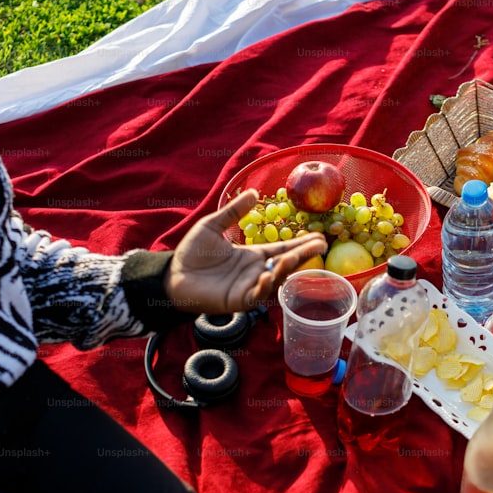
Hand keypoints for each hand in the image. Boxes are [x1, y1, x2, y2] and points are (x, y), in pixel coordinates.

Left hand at [164, 188, 327, 313]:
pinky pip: (257, 295)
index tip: (319, 237)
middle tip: (320, 246)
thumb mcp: (213, 226)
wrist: (172, 274)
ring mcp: (249, 287)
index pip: (282, 248)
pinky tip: (268, 275)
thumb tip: (253, 192)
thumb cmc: (192, 253)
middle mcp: (255, 272)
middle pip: (285, 264)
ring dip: (286, 269)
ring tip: (295, 256)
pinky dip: (264, 286)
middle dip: (303, 255)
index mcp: (252, 256)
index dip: (300, 243)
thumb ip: (233, 212)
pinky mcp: (238, 300)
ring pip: (275, 280)